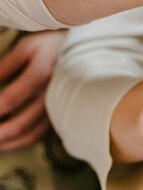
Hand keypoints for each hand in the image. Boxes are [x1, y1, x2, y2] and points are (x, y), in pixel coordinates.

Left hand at [0, 31, 66, 150]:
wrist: (88, 50)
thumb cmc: (52, 45)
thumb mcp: (28, 47)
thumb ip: (6, 66)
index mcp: (42, 74)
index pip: (10, 99)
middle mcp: (51, 95)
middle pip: (20, 123)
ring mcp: (58, 107)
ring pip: (30, 134)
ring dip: (7, 143)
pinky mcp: (60, 115)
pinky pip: (39, 134)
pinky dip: (21, 142)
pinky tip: (7, 143)